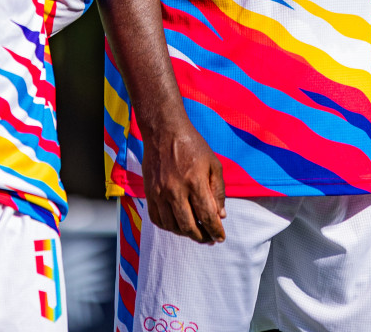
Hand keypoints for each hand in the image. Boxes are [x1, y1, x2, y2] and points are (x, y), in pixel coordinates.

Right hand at [142, 120, 225, 242]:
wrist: (164, 131)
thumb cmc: (193, 145)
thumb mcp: (213, 164)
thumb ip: (218, 191)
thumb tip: (220, 215)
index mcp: (195, 182)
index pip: (207, 216)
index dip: (216, 230)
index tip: (220, 237)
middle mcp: (176, 190)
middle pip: (189, 226)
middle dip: (202, 237)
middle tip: (209, 239)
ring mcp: (160, 193)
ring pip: (172, 226)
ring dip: (185, 233)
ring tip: (195, 232)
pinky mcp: (149, 193)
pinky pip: (157, 219)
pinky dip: (168, 226)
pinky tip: (177, 225)